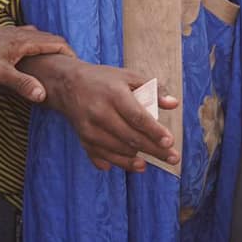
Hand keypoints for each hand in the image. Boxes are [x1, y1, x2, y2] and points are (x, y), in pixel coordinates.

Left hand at [0, 25, 71, 103]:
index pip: (57, 42)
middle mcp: (21, 33)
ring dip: (50, 47)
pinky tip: (31, 57)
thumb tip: (43, 95)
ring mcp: (12, 33)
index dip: (70, 54)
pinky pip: (29, 37)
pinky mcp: (4, 36)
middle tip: (71, 67)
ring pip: (39, 37)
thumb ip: (22, 84)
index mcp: (24, 40)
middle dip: (63, 51)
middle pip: (50, 38)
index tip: (78, 67)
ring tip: (55, 63)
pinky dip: (37, 45)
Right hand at [31, 54, 179, 171]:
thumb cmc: (103, 80)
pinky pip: (103, 156)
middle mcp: (100, 112)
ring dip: (137, 159)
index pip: (137, 117)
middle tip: (173, 158)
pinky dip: (119, 163)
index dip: (155, 131)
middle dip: (154, 150)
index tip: (170, 141)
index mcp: (114, 94)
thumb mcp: (128, 77)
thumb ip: (153, 89)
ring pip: (118, 150)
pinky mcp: (83, 139)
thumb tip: (173, 103)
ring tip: (152, 162)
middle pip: (131, 137)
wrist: (68, 85)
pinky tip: (135, 164)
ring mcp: (90, 128)